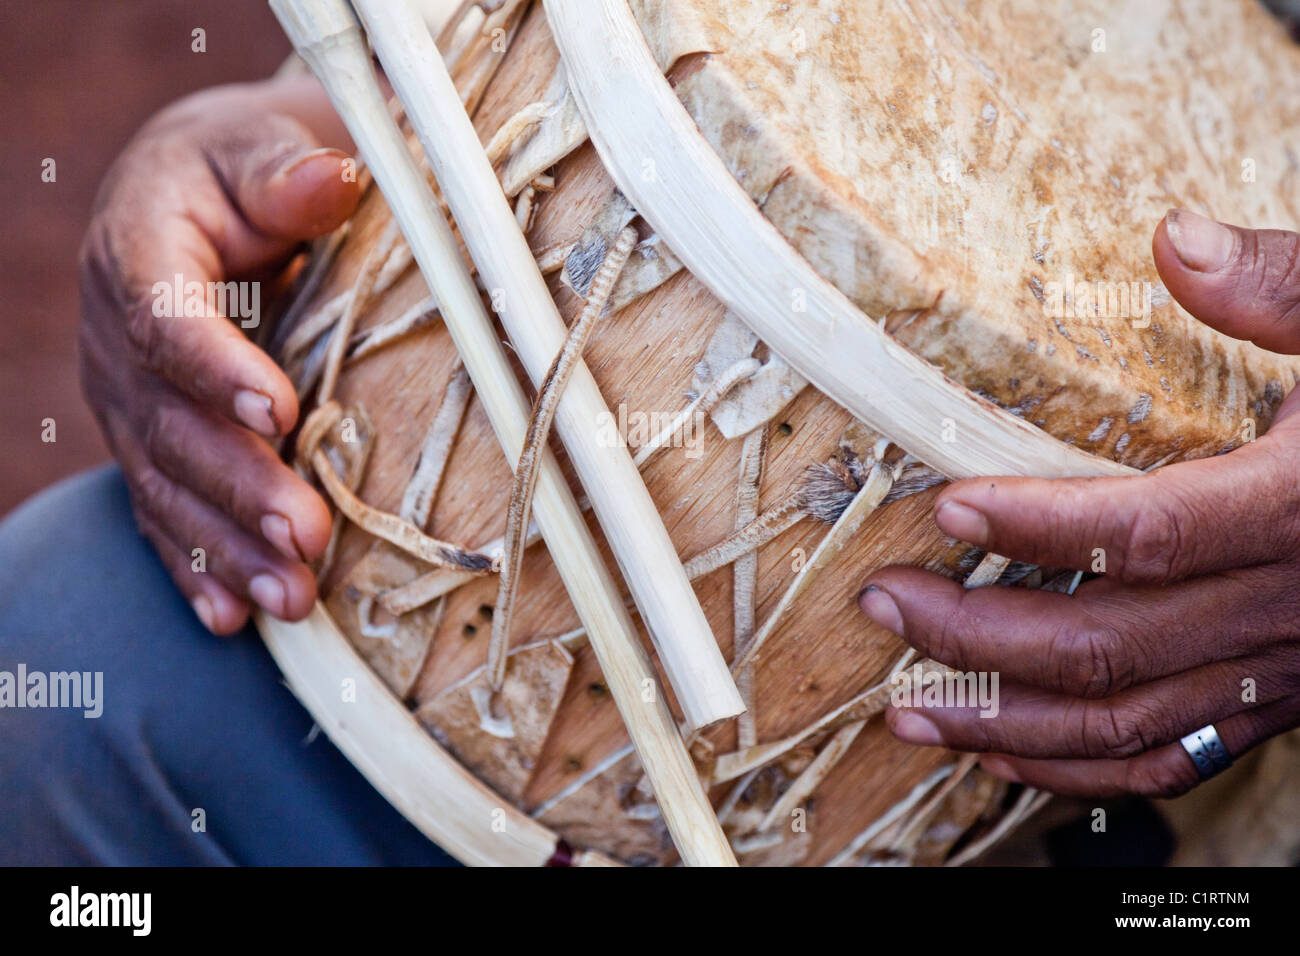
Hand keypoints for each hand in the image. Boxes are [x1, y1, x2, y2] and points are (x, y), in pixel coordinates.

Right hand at [78, 77, 360, 633]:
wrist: (193, 199)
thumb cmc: (239, 170)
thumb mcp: (257, 148)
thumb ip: (285, 171)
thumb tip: (332, 177)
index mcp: (140, 254)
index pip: (166, 319)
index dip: (216, 369)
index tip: (280, 411)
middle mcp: (119, 339)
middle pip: (170, 423)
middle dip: (238, 486)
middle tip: (305, 538)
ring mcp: (129, 401)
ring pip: (169, 484)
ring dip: (228, 547)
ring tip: (290, 600)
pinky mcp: (151, 442)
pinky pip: (164, 512)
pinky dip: (196, 566)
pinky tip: (231, 618)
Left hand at [861, 210, 1299, 797]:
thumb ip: (1285, 288)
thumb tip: (1176, 242)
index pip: (1150, 532)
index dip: (1042, 526)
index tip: (949, 506)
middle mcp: (1285, 604)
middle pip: (1108, 645)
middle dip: (978, 636)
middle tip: (883, 605)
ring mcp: (1279, 667)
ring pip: (1125, 725)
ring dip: (1004, 726)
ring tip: (906, 715)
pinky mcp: (1275, 696)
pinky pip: (1171, 759)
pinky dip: (1080, 771)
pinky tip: (1004, 758)